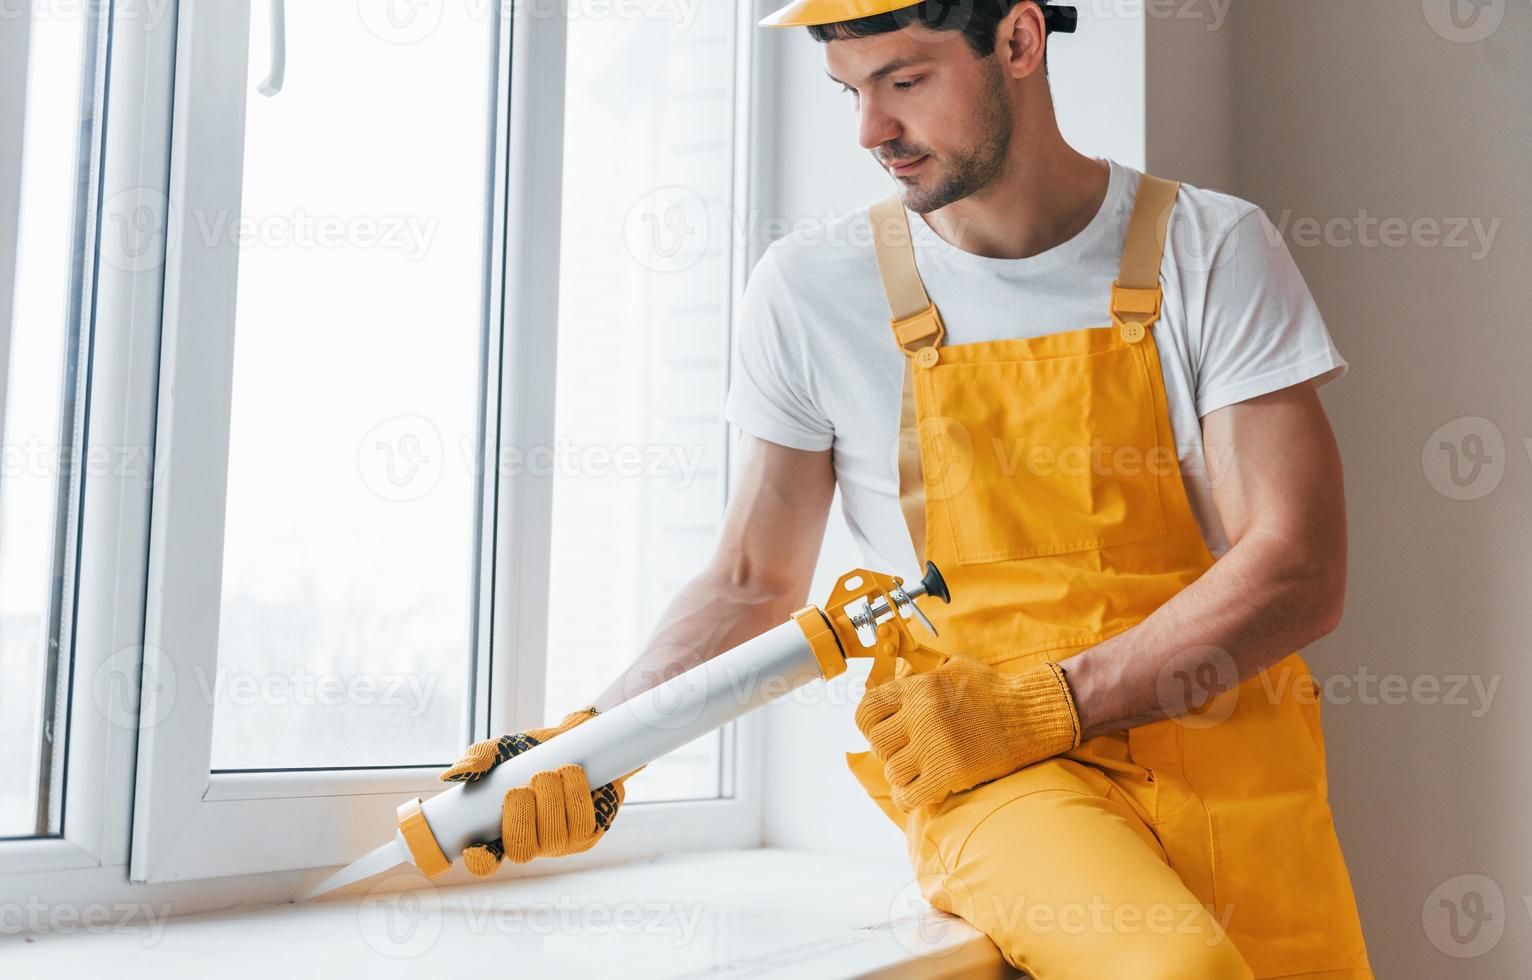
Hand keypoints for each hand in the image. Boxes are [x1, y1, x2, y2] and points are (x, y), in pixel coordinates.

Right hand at [439, 706, 644, 875]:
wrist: (578, 741)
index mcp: (502, 830)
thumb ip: (480, 758)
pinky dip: (575, 794)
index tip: (475, 848)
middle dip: (521, 817)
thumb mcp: (504, 749)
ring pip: (554, 837)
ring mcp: (560, 842)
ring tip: (548, 773)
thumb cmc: (535, 752)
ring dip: (550, 801)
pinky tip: (571, 773)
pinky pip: (582, 823)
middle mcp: (531, 842)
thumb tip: (454, 775)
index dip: (481, 862)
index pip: (487, 862)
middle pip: (521, 851)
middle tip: (523, 786)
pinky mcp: (588, 833)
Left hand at [854, 652, 1080, 811]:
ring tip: (918, 772)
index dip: (868, 726)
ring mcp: (934, 745)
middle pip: (877, 745)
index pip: (866, 711)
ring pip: (892, 772)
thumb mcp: (953, 668)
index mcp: (917, 688)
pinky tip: (919, 793)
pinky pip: (909, 795)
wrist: (1030, 715)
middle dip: (887, 753)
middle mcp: (920, 715)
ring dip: (902, 776)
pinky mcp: (949, 772)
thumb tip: (895, 678)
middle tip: (905, 754)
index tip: (881, 732)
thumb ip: (922, 674)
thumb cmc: (993, 690)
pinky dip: (908, 798)